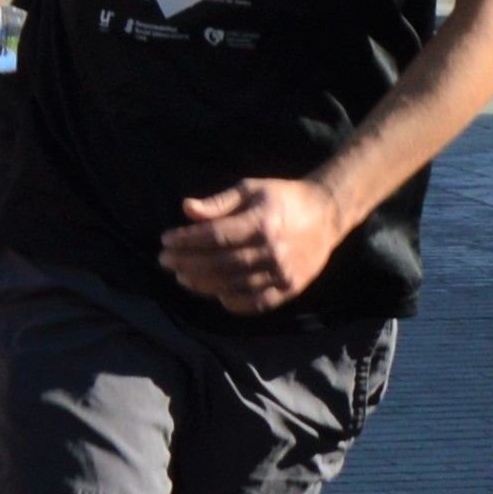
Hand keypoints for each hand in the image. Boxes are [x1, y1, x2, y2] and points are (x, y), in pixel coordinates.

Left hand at [159, 174, 342, 315]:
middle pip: (220, 263)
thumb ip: (219, 202)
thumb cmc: (283, 198)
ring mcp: (282, 273)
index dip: (187, 240)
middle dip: (187, 263)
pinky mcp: (290, 289)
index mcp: (262, 222)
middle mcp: (273, 250)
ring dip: (203, 284)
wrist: (327, 215)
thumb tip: (186, 208)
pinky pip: (256, 303)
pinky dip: (232, 302)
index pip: (215, 236)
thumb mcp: (251, 189)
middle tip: (166, 262)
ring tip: (182, 277)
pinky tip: (215, 294)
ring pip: (234, 285)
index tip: (166, 240)